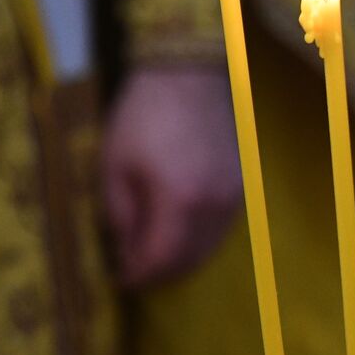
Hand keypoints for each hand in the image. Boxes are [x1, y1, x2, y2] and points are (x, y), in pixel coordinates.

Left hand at [102, 66, 243, 287]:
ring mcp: (232, 195)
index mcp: (179, 201)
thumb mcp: (114, 166)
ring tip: (154, 256)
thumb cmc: (142, 116)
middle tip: (135, 274)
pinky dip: (199, 239)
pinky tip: (179, 233)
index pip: (161, 259)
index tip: (119, 280)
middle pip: (189, 260)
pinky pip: (221, 227)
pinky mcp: (240, 184)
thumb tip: (126, 251)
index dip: (139, 276)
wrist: (186, 74)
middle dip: (160, 273)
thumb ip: (120, 216)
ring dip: (182, 259)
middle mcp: (214, 205)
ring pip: (209, 247)